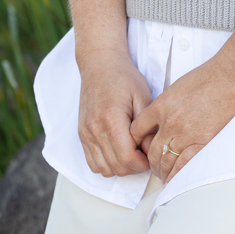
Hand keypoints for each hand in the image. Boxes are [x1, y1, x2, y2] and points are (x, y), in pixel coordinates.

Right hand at [77, 46, 152, 177]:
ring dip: (120, 168)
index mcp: (111, 119)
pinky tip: (118, 153)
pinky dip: (106, 164)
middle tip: (145, 155)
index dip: (142, 163)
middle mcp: (94, 129)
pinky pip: (92, 163)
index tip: (151, 155)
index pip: (126, 158)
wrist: (100, 64)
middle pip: (116, 167)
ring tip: (132, 154)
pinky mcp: (82, 134)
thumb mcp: (142, 96)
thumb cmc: (123, 77)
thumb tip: (152, 149)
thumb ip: (147, 126)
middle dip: (134, 167)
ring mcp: (85, 133)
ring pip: (103, 169)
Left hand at [130, 56, 234, 184]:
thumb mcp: (176, 88)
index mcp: (160, 106)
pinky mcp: (201, 141)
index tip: (140, 148)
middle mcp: (169, 122)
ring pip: (165, 161)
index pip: (137, 131)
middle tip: (153, 168)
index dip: (137, 142)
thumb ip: (165, 106)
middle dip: (150, 163)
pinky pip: (183, 165)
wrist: (229, 77)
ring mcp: (185, 134)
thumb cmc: (206, 78)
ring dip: (162, 172)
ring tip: (163, 177)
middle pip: (151, 151)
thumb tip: (160, 121)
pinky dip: (176, 175)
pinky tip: (173, 180)